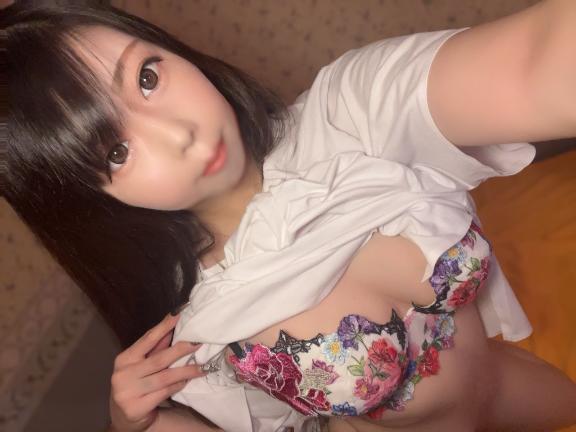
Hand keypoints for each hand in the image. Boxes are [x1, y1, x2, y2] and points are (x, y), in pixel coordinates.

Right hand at [108, 313, 204, 431]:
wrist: (124, 418)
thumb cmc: (135, 385)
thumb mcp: (140, 366)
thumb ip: (154, 350)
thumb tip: (172, 328)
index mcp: (124, 359)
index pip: (147, 340)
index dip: (163, 327)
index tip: (178, 315)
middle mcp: (123, 374)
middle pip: (158, 359)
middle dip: (180, 349)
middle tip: (197, 342)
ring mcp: (128, 392)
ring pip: (164, 377)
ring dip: (185, 371)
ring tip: (201, 367)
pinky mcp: (136, 408)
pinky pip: (164, 392)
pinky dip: (178, 385)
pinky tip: (187, 381)